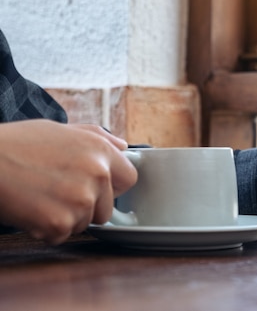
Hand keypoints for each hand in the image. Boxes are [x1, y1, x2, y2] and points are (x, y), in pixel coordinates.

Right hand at [0, 120, 136, 244]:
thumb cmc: (17, 144)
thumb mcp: (61, 130)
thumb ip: (97, 138)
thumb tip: (123, 146)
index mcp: (100, 151)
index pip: (129, 179)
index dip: (112, 186)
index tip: (95, 186)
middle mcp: (97, 174)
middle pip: (106, 208)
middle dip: (85, 206)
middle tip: (56, 191)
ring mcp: (80, 200)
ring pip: (84, 223)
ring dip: (65, 218)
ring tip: (40, 196)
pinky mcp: (60, 223)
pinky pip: (62, 235)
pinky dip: (45, 229)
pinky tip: (30, 209)